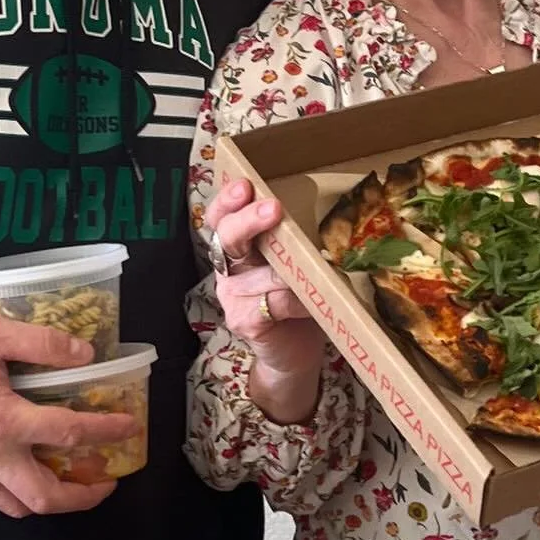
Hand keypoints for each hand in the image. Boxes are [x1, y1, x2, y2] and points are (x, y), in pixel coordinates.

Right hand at [0, 316, 137, 517]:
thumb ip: (39, 342)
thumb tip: (85, 354)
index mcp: (2, 419)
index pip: (67, 432)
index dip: (105, 431)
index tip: (129, 426)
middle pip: (46, 496)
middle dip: (84, 496)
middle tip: (107, 480)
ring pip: (21, 506)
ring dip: (55, 500)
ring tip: (77, 484)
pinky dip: (23, 494)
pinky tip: (35, 474)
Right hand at [205, 178, 325, 421]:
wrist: (293, 354)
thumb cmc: (297, 301)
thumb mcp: (293, 265)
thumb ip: (291, 243)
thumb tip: (319, 211)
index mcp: (236, 250)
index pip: (221, 218)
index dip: (228, 200)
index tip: (244, 184)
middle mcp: (228, 271)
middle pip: (226, 237)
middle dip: (248, 220)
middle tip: (273, 208)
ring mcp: (232, 298)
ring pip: (262, 273)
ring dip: (291, 271)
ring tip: (316, 272)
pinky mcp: (245, 322)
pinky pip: (276, 302)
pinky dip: (299, 301)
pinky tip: (311, 303)